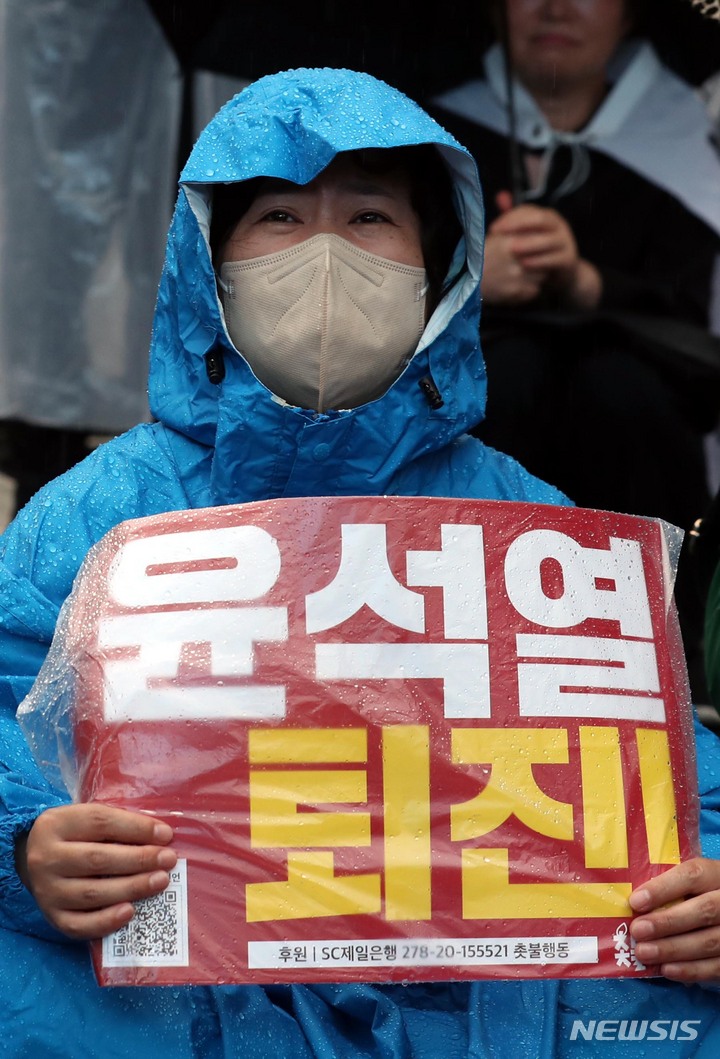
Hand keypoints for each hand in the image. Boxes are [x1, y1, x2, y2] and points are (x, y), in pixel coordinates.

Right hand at [16, 803, 176, 939]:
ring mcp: (46, 891)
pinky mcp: (52, 917)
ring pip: (92, 893)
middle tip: (168, 860)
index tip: (166, 835)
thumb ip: (119, 824)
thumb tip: (161, 836)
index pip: (100, 822)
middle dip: (139, 859)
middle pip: (97, 859)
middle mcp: (46, 858)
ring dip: (132, 888)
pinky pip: (79, 925)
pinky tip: (131, 911)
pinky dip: (106, 921)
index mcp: (56, 824)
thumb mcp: (87, 818)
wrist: (34, 859)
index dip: (136, 828)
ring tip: (160, 881)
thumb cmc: (75, 835)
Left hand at [487, 198, 601, 308]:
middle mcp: (558, 225)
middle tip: (499, 234)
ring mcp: (566, 241)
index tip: (492, 228)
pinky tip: (524, 265)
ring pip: (548, 239)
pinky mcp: (568, 259)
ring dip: (529, 243)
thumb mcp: (527, 235)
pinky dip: (539, 261)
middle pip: (539, 219)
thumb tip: (500, 195)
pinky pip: (554, 259)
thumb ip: (514, 218)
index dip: (509, 217)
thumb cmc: (538, 252)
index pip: (528, 210)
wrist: (561, 274)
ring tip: (511, 248)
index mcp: (547, 216)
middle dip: (518, 225)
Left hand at [629, 858, 719, 982]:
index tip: (636, 901)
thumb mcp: (694, 885)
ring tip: (644, 952)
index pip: (693, 876)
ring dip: (673, 949)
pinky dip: (690, 970)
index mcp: (718, 875)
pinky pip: (717, 967)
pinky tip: (666, 969)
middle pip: (704, 910)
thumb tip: (635, 903)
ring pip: (710, 941)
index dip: (663, 888)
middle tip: (638, 930)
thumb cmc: (701, 897)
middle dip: (667, 922)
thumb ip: (672, 888)